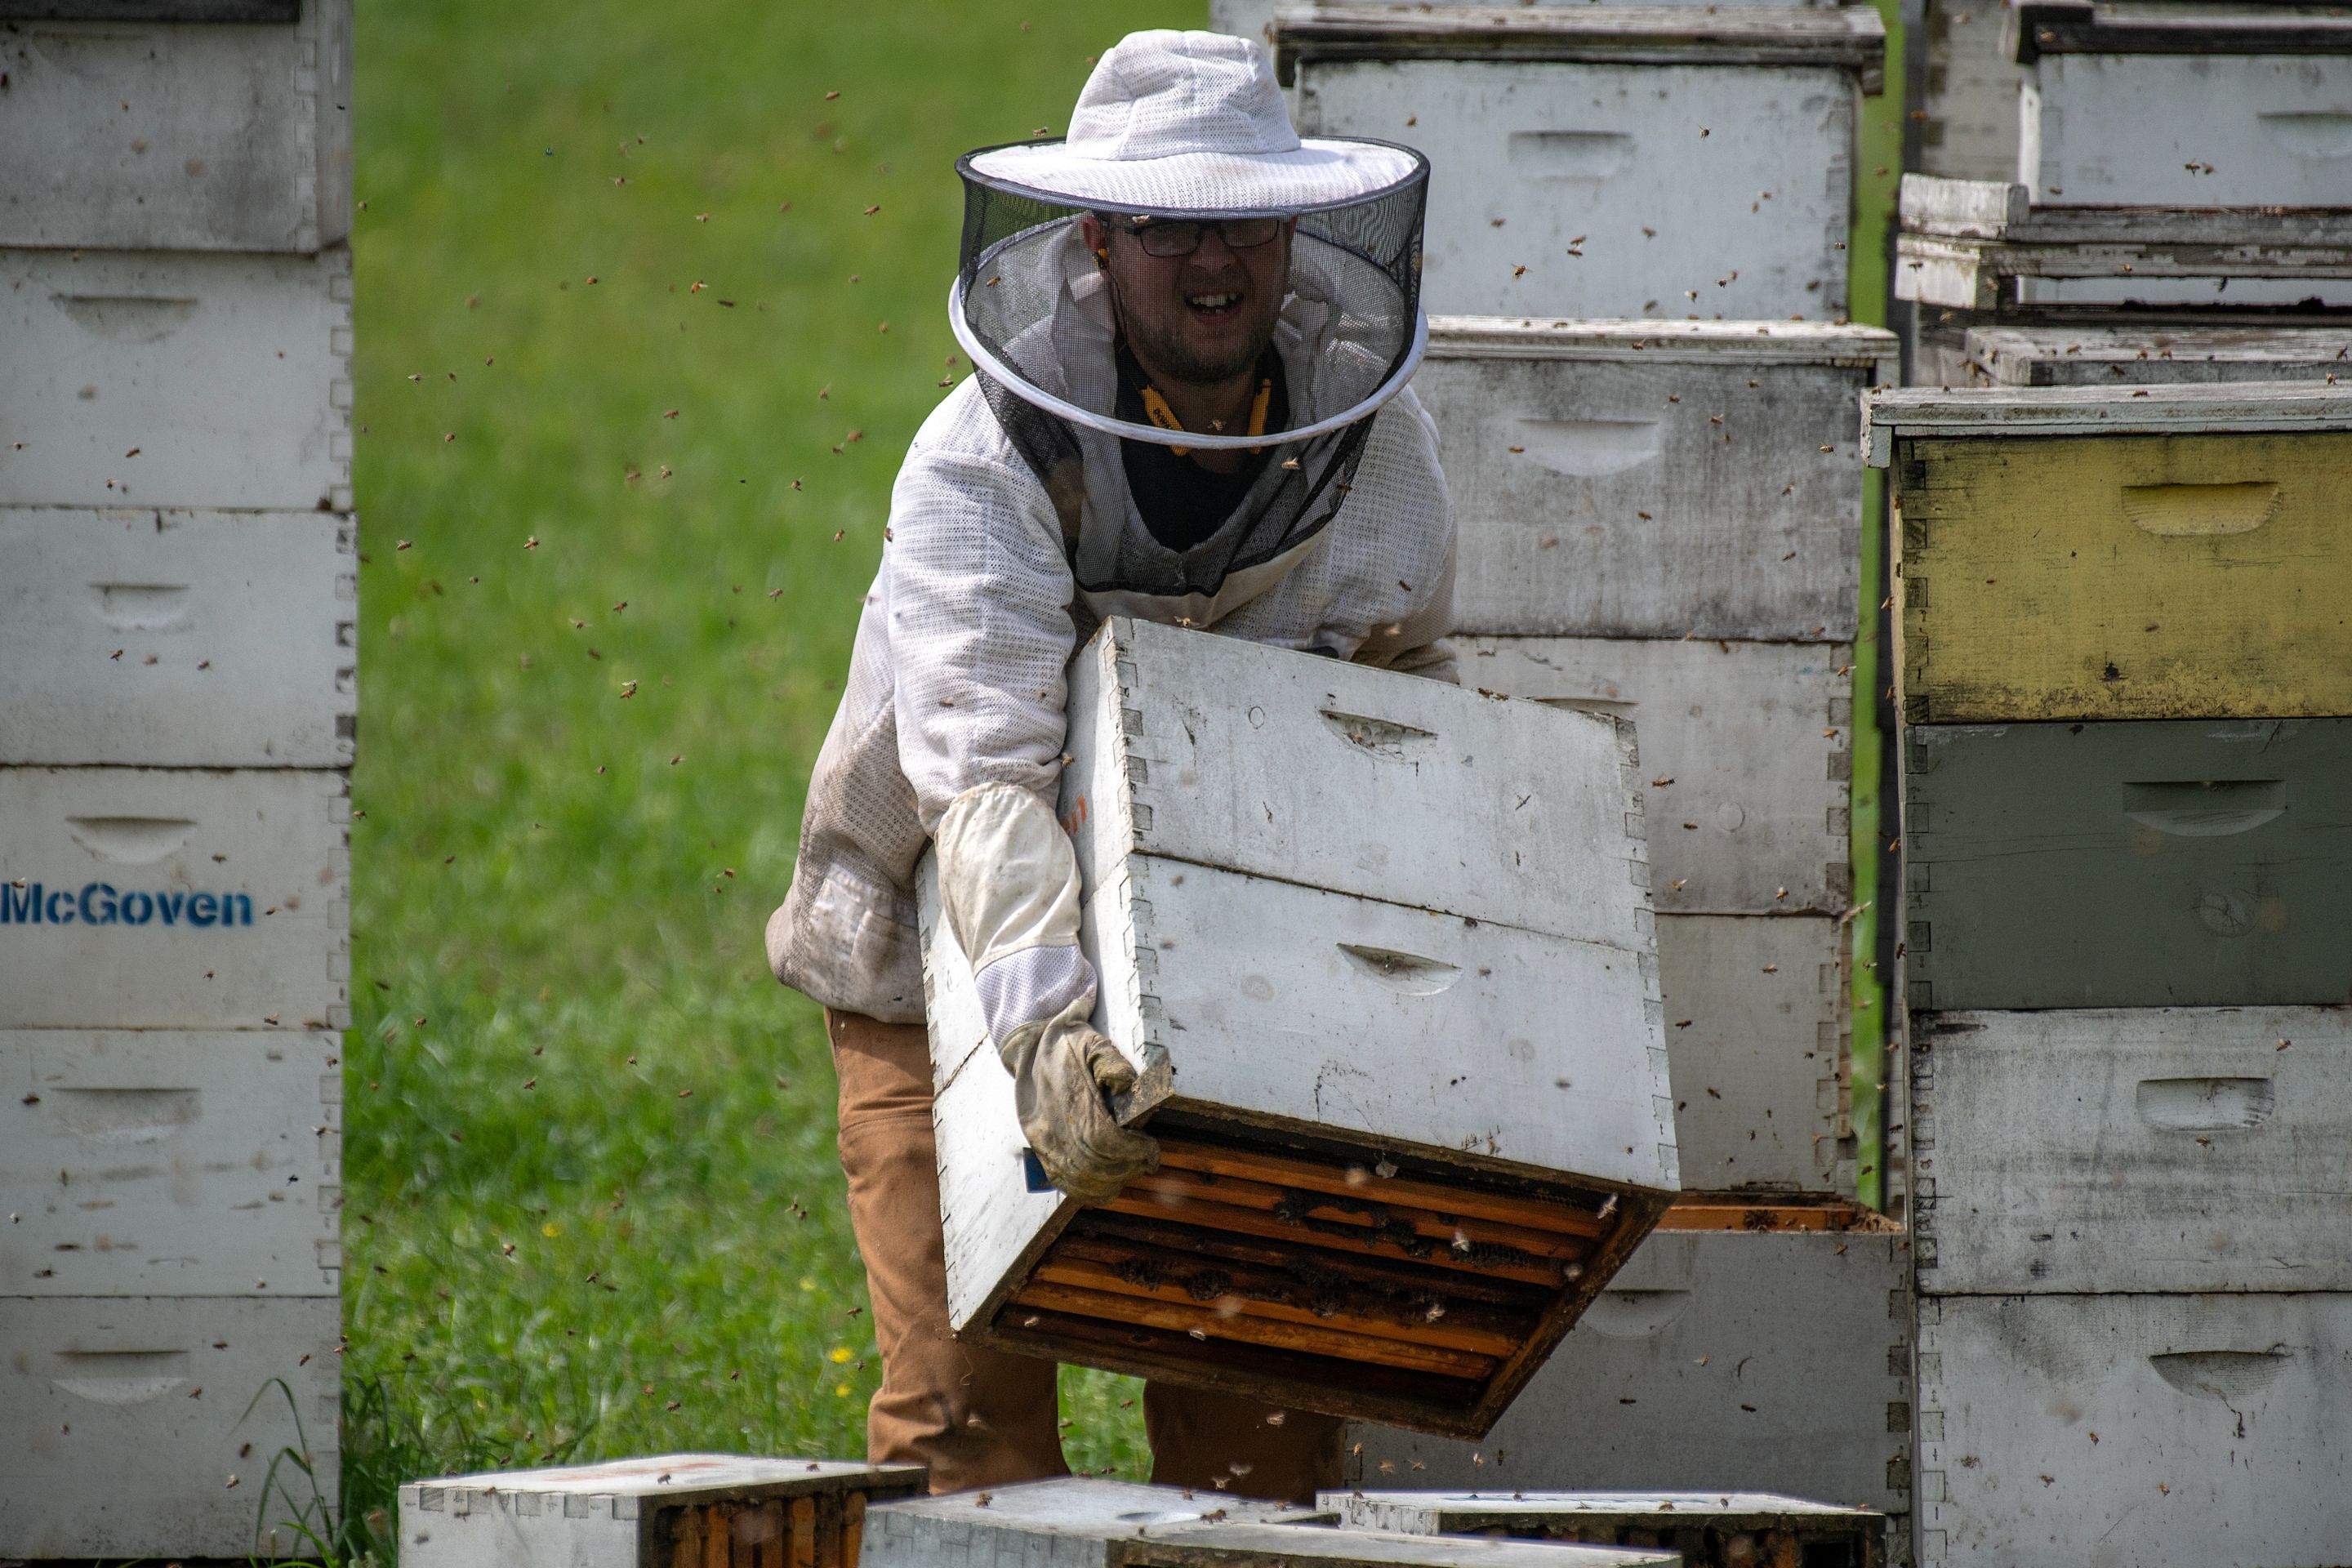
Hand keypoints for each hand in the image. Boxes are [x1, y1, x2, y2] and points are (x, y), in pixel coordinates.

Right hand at [996, 998, 1158, 1202]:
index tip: (1151, 1149)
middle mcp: (1055, 1126)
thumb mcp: (1090, 1040)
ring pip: (1079, 1179)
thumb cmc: (1067, 1046)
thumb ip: (1110, 1059)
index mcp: (1072, 1101)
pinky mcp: (1041, 1150)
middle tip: (1146, 1160)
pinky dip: (1088, 1190)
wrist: (1029, 1050)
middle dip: (1127, 1167)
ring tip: (1129, 1169)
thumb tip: (1126, 1083)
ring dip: (1111, 1181)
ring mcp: (1045, 1142)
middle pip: (1095, 1165)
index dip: (1133, 1151)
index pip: (1105, 1140)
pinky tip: (1107, 1184)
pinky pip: (1063, 1181)